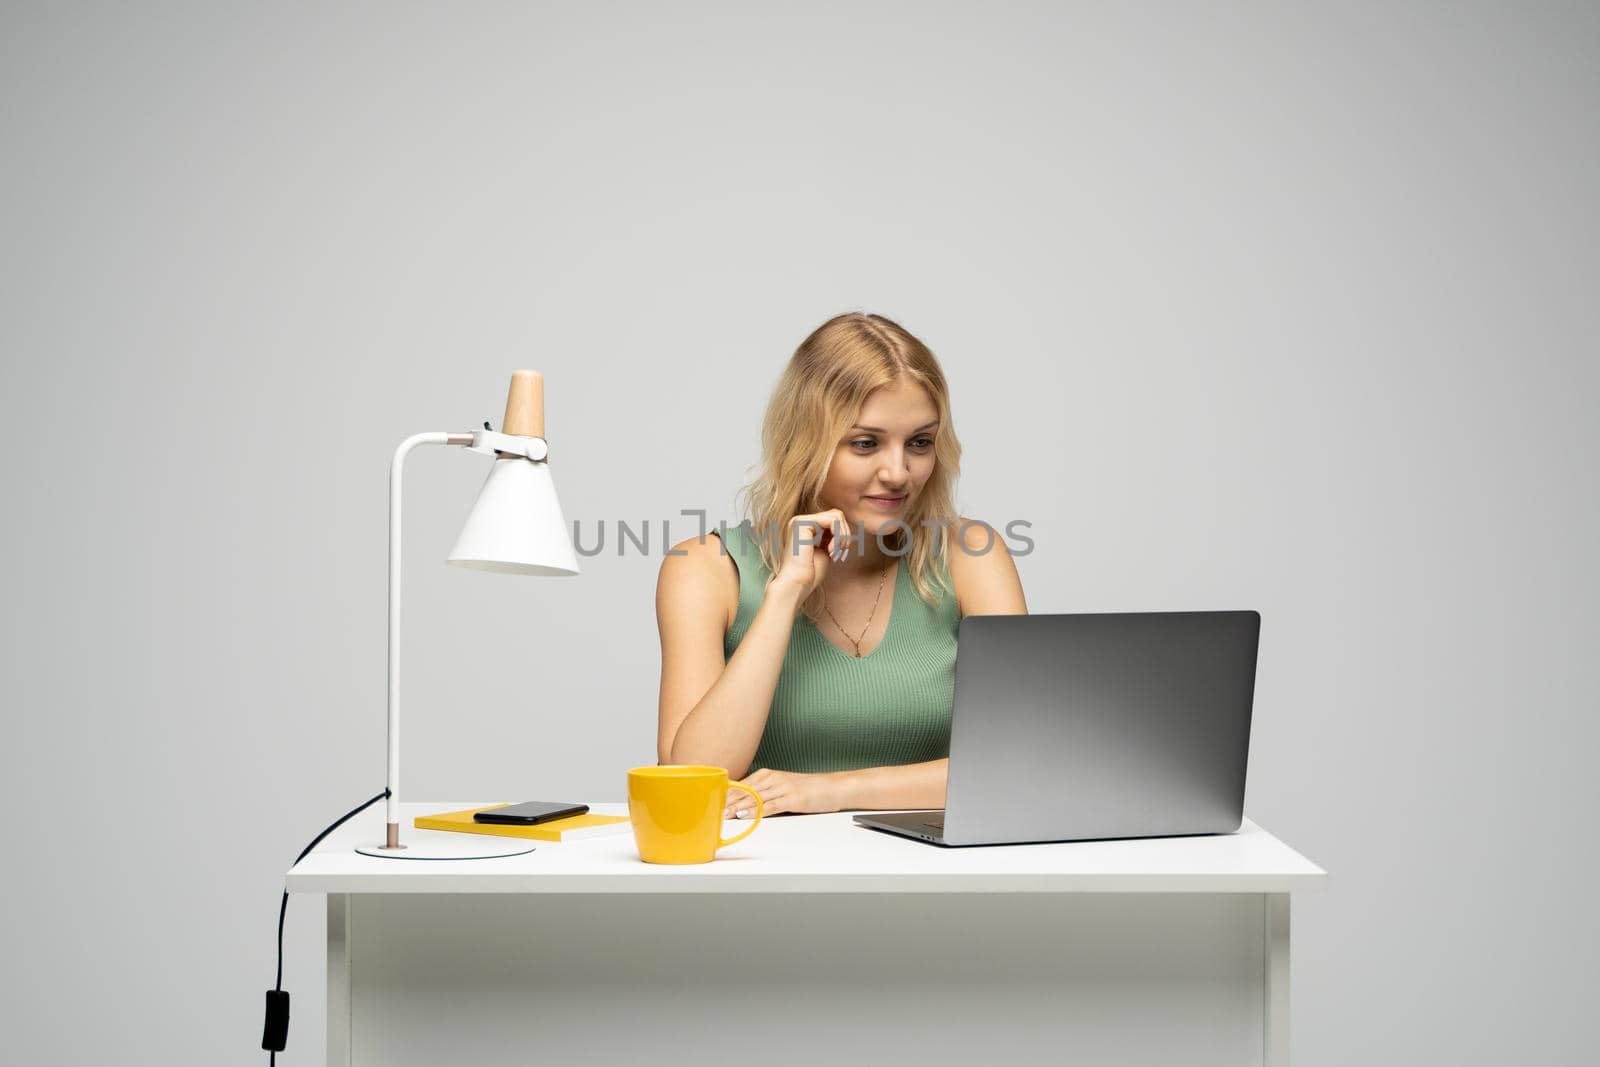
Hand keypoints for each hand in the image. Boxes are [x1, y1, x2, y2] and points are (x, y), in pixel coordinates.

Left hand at [724, 768, 843, 818]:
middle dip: (728, 802)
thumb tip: (743, 805)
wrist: (833, 787)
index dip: (726, 795)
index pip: (741, 785)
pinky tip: (746, 815)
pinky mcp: (793, 799)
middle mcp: (773, 779)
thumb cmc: (808, 789)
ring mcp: (783, 788)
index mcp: (768, 774)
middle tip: (712, 811)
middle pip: (745, 792)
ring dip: (738, 808)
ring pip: (755, 798)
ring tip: (724, 815)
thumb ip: (765, 793)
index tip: (712, 803)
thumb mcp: (783, 786)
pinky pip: (771, 806)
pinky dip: (756, 811)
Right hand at [769, 508, 853, 598]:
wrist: (797, 584)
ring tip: (835, 552)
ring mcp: (800, 520)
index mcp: (806, 527)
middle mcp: (801, 521)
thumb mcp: (826, 551)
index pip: (834, 519)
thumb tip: (845, 527)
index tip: (841, 553)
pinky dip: (838, 536)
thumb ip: (832, 537)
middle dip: (845, 534)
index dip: (843, 535)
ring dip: (842, 535)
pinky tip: (830, 550)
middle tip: (841, 552)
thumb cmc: (810, 574)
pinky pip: (832, 520)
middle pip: (836, 514)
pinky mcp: (801, 523)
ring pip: (836, 515)